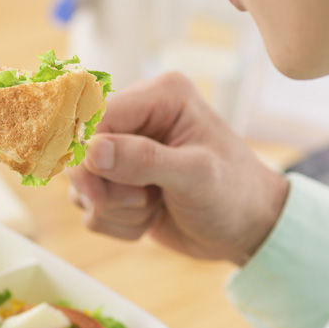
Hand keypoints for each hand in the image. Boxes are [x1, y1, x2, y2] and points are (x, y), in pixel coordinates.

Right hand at [68, 72, 287, 264]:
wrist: (249, 230)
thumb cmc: (236, 195)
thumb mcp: (197, 175)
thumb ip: (145, 160)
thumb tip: (93, 150)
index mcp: (161, 96)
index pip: (97, 116)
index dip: (88, 155)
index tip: (98, 191)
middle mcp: (137, 117)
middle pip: (79, 149)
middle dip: (102, 187)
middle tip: (139, 204)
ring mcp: (125, 151)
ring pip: (80, 182)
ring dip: (112, 208)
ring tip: (154, 208)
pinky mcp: (117, 181)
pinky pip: (88, 204)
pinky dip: (114, 221)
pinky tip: (148, 218)